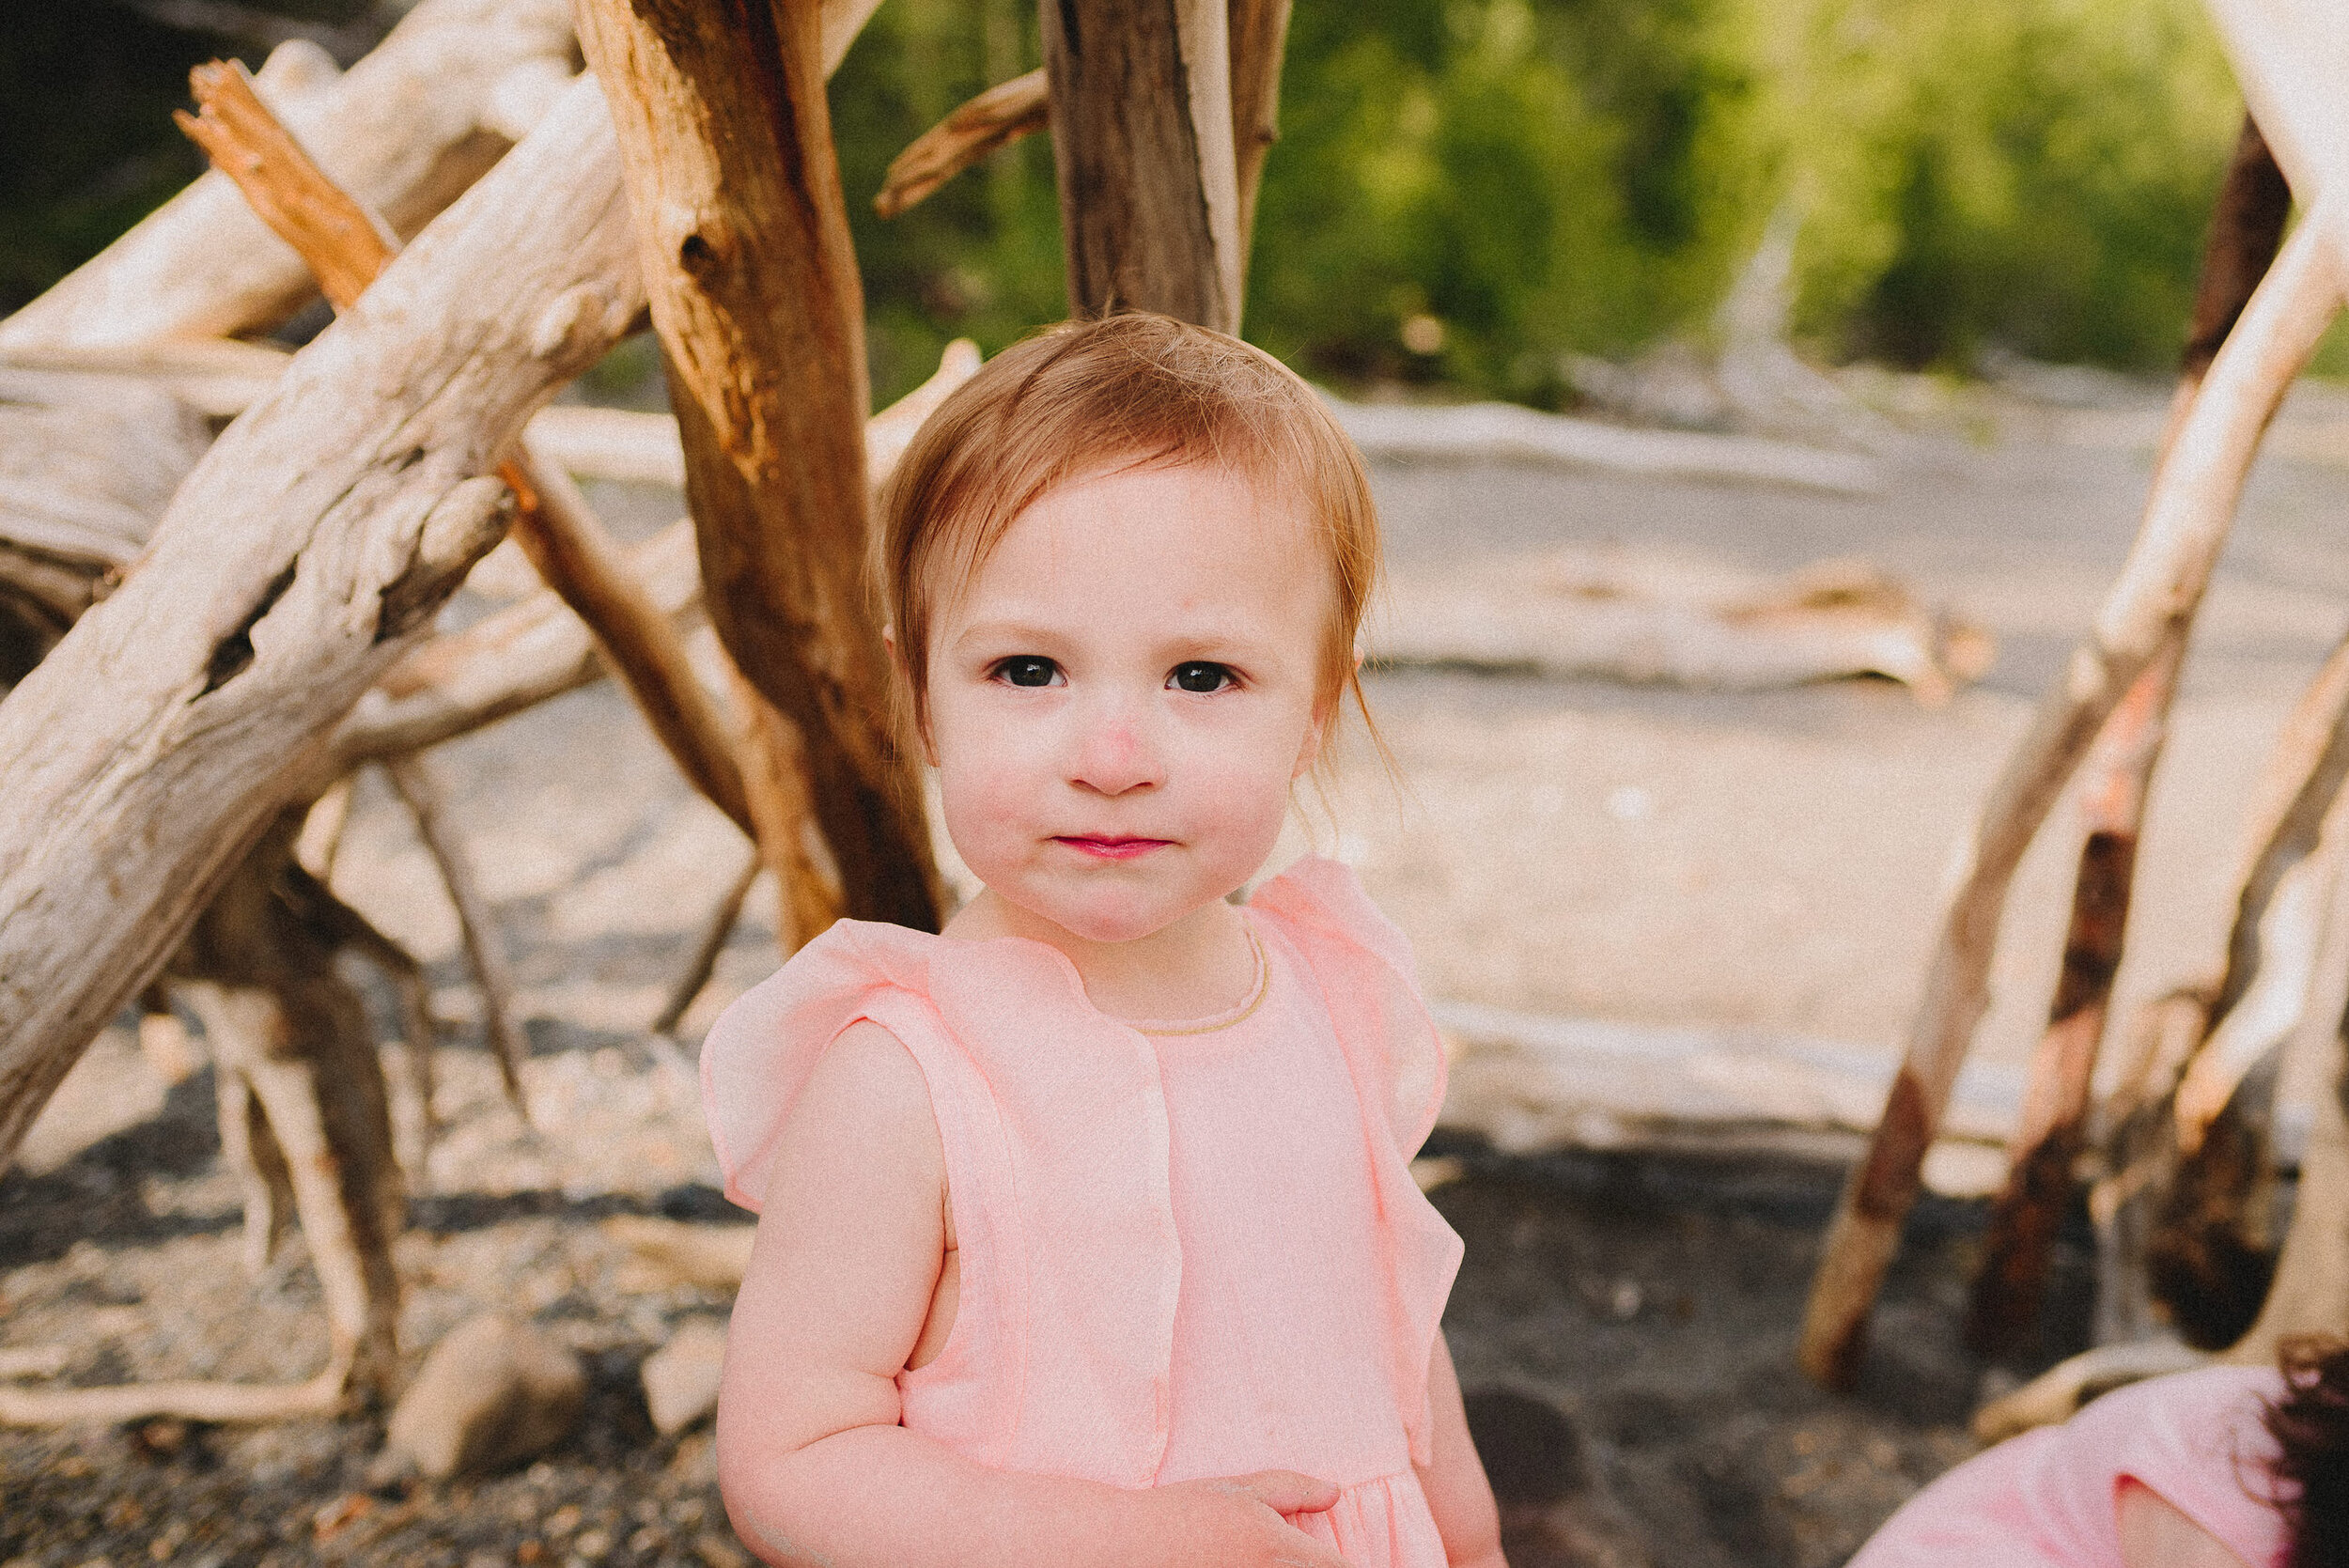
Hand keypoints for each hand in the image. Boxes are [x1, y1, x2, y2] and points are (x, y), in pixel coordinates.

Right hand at [1140, 1470, 1351, 1567]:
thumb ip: (1293, 1490)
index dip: (1344, 1566)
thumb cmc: (1182, 1512)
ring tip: (1254, 1560)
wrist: (1125, 1546)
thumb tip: (1335, 1492)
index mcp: (1278, 1547)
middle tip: (1283, 1556)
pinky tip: (1240, 1567)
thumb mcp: (1239, 1490)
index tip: (1332, 1560)